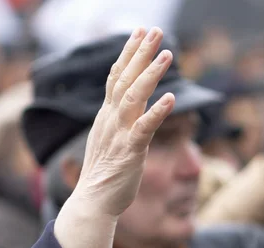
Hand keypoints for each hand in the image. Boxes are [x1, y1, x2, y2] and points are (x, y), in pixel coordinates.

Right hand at [55, 27, 174, 247]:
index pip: (116, 77)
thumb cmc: (103, 173)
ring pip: (134, 97)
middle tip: (154, 30)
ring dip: (150, 74)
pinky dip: (158, 112)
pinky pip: (144, 129)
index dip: (128, 53)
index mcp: (107, 115)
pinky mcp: (130, 152)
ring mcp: (120, 134)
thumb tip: (121, 105)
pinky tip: (171, 98)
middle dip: (140, 53)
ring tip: (167, 54)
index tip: (139, 32)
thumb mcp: (107, 139)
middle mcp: (111, 119)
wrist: (92, 201)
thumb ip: (115, 119)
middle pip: (125, 79)